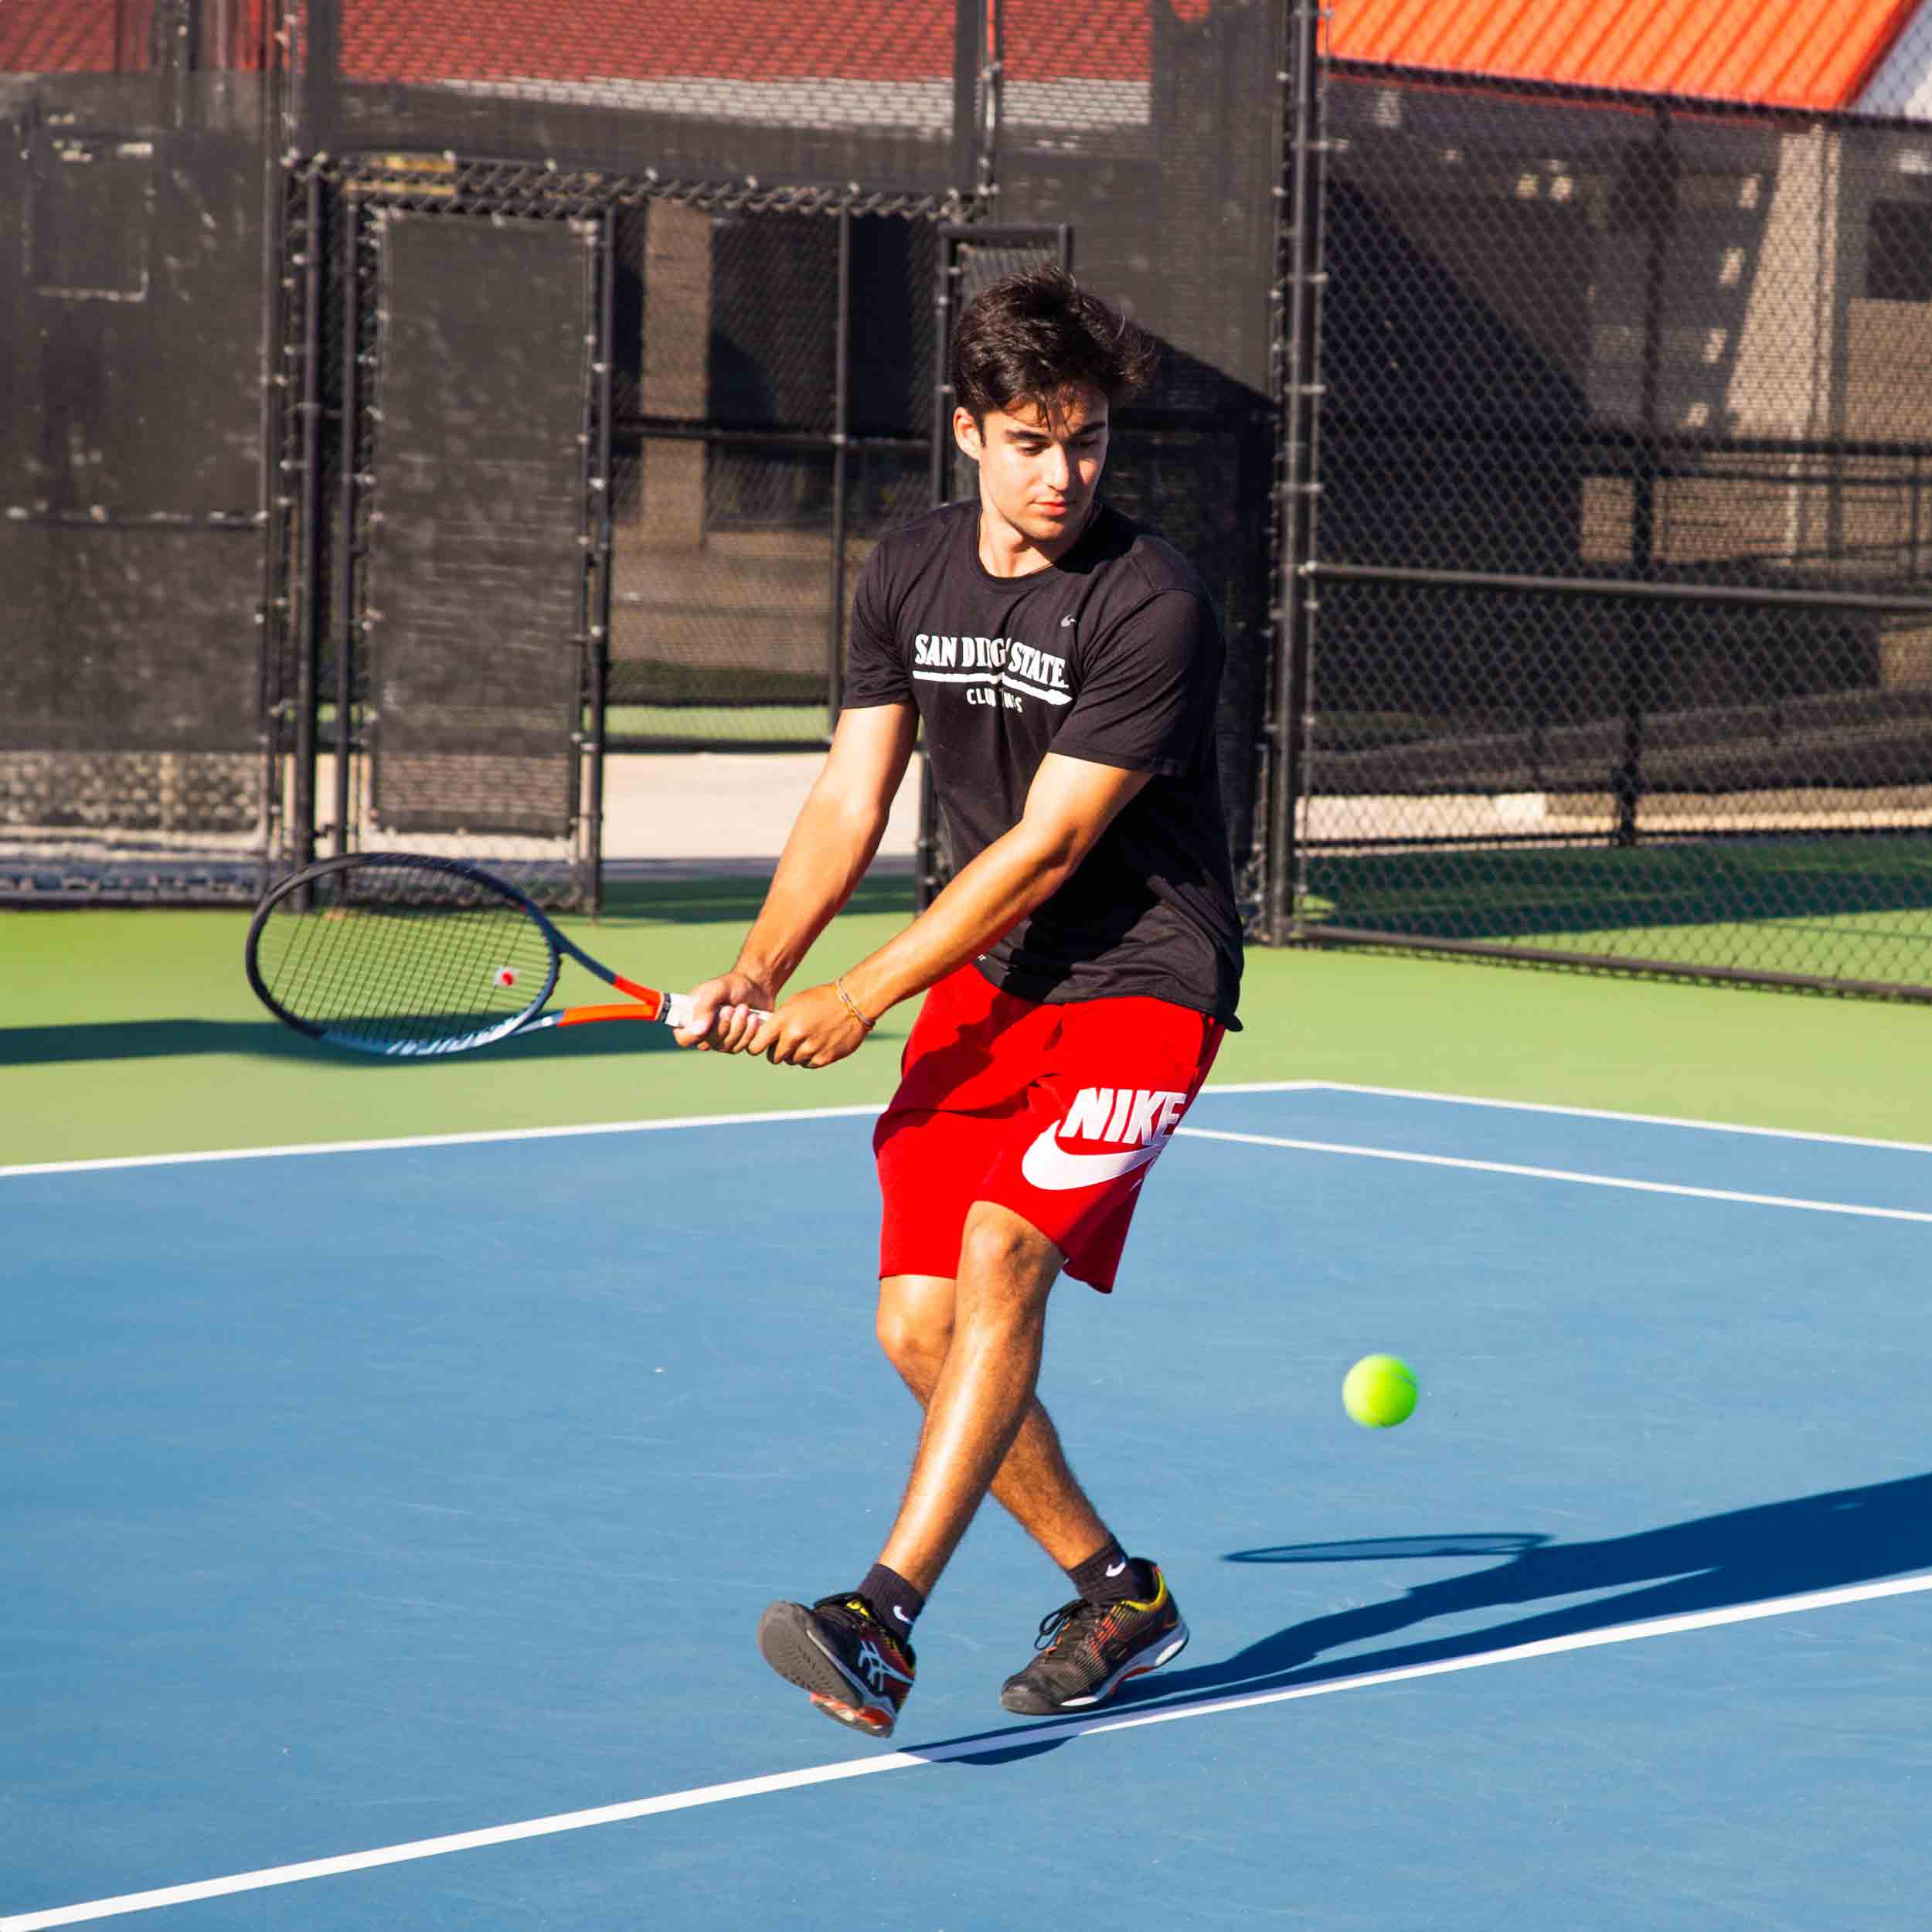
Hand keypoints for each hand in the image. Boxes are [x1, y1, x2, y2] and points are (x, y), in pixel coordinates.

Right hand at [673, 970, 774, 1051]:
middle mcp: (703, 1033)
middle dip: (722, 1026)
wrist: (756, 987)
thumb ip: (705, 1008)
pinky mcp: (737, 1044)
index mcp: (691, 1018)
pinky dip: (749, 1032)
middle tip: (731, 1008)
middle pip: (706, 1045)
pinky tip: (753, 1018)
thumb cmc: (732, 985)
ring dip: (737, 1027)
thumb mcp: (717, 989)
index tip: (707, 1023)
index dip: (691, 1036)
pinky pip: (741, 1048)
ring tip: (744, 1009)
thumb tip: (697, 1031)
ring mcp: (720, 1041)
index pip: (682, 1038)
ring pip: (725, 1047)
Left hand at [749, 982, 871, 1068]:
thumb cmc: (821, 1000)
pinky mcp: (824, 1058)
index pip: (756, 1045)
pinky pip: (808, 1064)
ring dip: (796, 1054)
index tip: (762, 1045)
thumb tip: (765, 1037)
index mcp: (784, 1020)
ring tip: (808, 1039)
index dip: (757, 1047)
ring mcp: (810, 1048)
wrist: (853, 1002)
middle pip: (775, 1057)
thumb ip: (778, 1022)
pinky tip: (819, 1043)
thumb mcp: (794, 1004)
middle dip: (778, 1052)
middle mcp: (795, 1036)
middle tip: (787, 1042)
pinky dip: (811, 1057)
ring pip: (792, 1061)